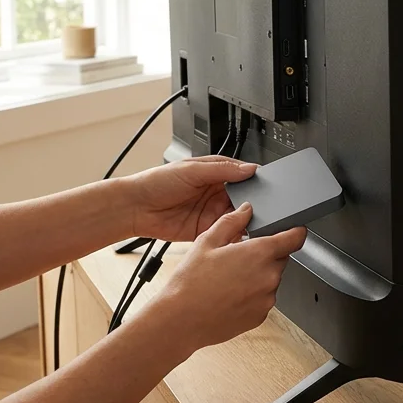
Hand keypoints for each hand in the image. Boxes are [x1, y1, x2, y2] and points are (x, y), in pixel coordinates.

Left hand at [124, 156, 257, 241]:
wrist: (135, 208)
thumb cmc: (156, 182)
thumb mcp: (191, 170)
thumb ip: (222, 169)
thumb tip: (249, 168)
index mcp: (215, 174)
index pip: (243, 176)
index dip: (255, 181)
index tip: (266, 187)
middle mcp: (216, 193)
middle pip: (245, 198)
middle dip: (253, 203)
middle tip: (258, 207)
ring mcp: (212, 212)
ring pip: (238, 216)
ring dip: (244, 219)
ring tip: (248, 219)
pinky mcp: (206, 229)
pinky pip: (225, 232)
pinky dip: (233, 234)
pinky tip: (237, 232)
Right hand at [144, 204, 308, 353]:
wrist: (181, 320)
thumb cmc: (190, 283)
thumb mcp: (207, 241)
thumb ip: (231, 221)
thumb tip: (246, 210)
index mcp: (259, 253)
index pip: (295, 238)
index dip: (295, 231)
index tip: (293, 231)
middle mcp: (269, 276)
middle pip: (279, 258)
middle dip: (264, 255)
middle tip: (237, 258)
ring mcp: (267, 298)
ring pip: (271, 279)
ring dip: (258, 276)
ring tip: (229, 279)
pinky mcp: (261, 315)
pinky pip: (263, 298)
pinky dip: (252, 295)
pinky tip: (230, 295)